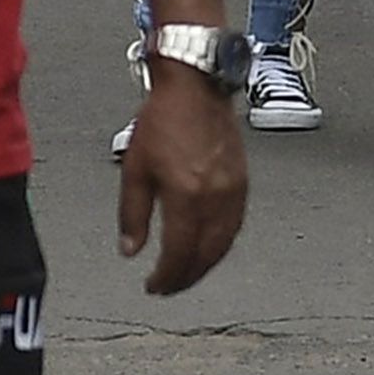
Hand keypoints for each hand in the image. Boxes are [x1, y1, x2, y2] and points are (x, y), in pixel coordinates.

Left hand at [115, 62, 247, 294]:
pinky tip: (208, 248)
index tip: (153, 287)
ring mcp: (233, 192)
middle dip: (185, 278)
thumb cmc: (163, 119)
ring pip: (223, 246)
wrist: (196, 87)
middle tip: (168, 287)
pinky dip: (220, 246)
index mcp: (187, 196)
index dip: (166, 278)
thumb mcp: (135, 168)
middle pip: (204, 257)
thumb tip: (130, 250)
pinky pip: (235, 227)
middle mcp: (215, 199)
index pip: (179, 254)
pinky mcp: (243, 183)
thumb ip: (132, 214)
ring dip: (204, 266)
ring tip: (186, 274)